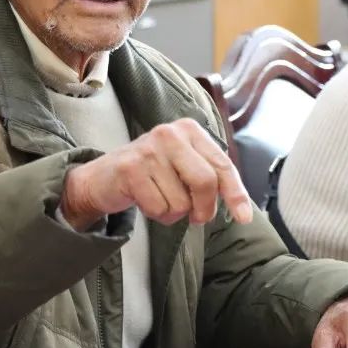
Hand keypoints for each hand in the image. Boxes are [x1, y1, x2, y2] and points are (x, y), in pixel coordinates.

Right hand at [61, 118, 253, 230]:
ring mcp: (149, 149)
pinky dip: (156, 214)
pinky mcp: (131, 168)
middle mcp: (171, 134)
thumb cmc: (151, 174)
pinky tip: (145, 200)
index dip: (235, 193)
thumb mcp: (183, 166)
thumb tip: (240, 205)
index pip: (222, 165)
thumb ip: (210, 176)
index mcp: (190, 130)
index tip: (244, 217)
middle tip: (195, 217)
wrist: (103, 177)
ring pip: (181, 201)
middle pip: (205, 182)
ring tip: (159, 199)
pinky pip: (159, 208)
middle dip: (204, 209)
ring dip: (173, 213)